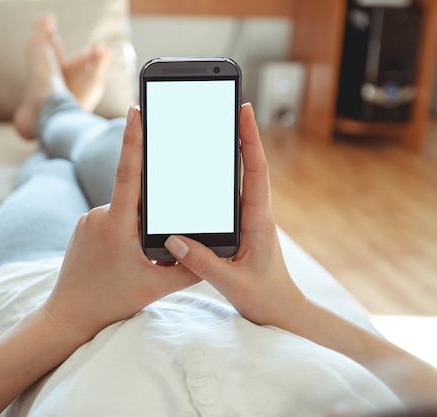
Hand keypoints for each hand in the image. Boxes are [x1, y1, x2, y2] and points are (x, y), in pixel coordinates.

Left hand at [43, 106, 199, 342]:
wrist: (67, 316)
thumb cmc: (108, 302)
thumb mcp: (156, 288)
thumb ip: (188, 268)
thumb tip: (213, 251)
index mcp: (116, 225)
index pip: (130, 173)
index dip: (135, 139)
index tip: (137, 111)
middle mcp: (98, 216)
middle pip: (135, 197)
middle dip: (153, 211)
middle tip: (149, 245)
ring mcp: (87, 220)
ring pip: (124, 210)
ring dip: (138, 225)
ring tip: (135, 261)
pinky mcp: (83, 227)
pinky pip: (111, 217)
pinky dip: (125, 229)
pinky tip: (124, 257)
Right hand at [164, 103, 307, 329]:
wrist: (283, 312)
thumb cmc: (265, 299)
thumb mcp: (231, 283)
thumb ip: (203, 262)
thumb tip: (174, 239)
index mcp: (258, 221)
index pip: (256, 171)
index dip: (250, 139)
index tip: (243, 111)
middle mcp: (257, 214)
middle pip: (251, 166)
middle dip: (243, 134)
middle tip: (231, 107)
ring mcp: (251, 219)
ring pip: (244, 178)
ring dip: (236, 151)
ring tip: (220, 127)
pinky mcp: (244, 227)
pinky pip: (234, 195)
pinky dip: (227, 175)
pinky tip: (210, 170)